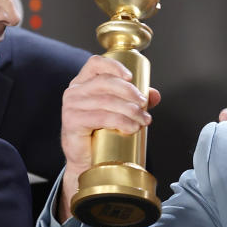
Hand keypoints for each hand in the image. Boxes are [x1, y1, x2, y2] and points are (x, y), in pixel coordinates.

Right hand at [57, 56, 159, 222]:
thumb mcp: (120, 112)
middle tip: (144, 105)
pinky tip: (131, 128)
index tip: (131, 77)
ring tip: (143, 121)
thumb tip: (154, 94)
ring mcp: (71, 106)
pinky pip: (101, 117)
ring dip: (130, 110)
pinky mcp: (72, 122)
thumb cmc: (101, 134)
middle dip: (130, 92)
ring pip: (107, 101)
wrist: (87, 162)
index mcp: (83, 83)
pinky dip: (120, 121)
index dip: (114, 66)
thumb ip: (135, 101)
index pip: (95, 64)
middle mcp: (74, 92)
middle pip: (106, 83)